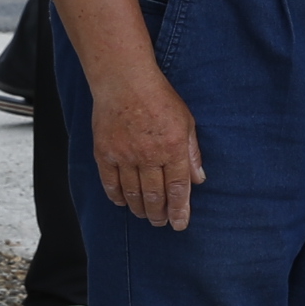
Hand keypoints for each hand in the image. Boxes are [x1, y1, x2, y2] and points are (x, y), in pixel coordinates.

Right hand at [89, 68, 203, 229]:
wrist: (124, 81)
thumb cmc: (159, 97)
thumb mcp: (187, 121)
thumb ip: (192, 152)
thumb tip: (199, 179)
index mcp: (173, 147)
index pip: (178, 188)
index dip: (180, 210)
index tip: (180, 224)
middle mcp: (149, 155)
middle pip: (155, 196)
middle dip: (160, 214)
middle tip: (162, 223)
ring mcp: (125, 155)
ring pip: (133, 194)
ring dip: (140, 209)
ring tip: (146, 216)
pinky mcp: (105, 153)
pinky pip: (111, 183)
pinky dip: (117, 197)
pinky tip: (122, 203)